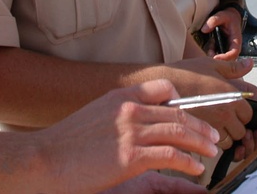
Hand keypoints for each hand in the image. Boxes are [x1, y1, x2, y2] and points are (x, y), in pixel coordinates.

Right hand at [35, 79, 218, 192]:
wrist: (43, 159)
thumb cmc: (65, 144)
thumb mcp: (94, 117)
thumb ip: (119, 115)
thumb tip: (139, 122)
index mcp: (120, 97)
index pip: (162, 88)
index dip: (183, 100)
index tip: (194, 112)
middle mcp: (129, 109)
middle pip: (178, 112)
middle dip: (200, 125)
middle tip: (213, 135)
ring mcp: (131, 131)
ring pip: (180, 132)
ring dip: (201, 142)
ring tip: (211, 151)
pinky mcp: (131, 156)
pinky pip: (171, 155)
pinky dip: (189, 161)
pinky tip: (196, 168)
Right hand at [162, 57, 256, 146]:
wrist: (161, 84)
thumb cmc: (185, 73)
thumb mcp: (212, 64)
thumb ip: (233, 67)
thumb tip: (248, 64)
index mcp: (232, 95)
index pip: (249, 114)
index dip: (242, 113)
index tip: (234, 110)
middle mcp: (225, 112)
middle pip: (241, 130)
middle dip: (234, 126)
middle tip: (223, 119)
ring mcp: (213, 124)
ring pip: (229, 140)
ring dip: (224, 136)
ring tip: (213, 125)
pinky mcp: (199, 133)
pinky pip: (213, 145)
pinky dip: (211, 141)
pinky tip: (203, 131)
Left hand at [200, 7, 242, 58]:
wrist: (228, 17)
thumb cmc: (228, 17)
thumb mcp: (222, 15)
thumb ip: (214, 20)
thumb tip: (204, 29)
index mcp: (236, 41)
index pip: (233, 53)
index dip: (225, 57)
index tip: (215, 58)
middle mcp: (232, 47)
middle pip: (228, 60)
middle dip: (218, 60)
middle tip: (208, 57)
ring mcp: (226, 49)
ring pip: (222, 59)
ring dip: (213, 57)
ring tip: (207, 53)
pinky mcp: (220, 49)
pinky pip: (216, 55)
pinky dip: (211, 54)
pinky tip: (206, 50)